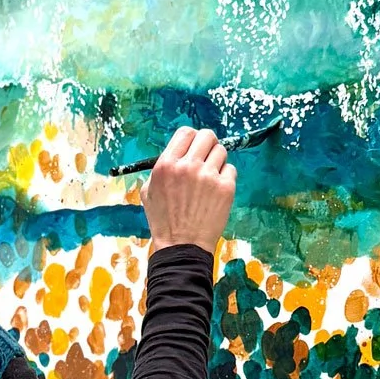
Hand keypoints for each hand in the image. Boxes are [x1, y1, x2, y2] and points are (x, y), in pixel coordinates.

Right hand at [142, 127, 235, 254]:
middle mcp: (188, 166)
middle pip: (207, 136)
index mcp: (166, 164)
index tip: (194, 147)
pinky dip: (225, 177)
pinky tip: (216, 190)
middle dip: (208, 144)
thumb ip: (161, 169)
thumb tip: (176, 154)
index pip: (186, 132)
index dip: (192, 138)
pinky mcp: (225, 188)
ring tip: (210, 177)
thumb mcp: (149, 191)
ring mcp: (208, 176)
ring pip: (221, 151)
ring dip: (217, 161)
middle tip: (206, 157)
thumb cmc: (163, 220)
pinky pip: (231, 169)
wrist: (182, 246)